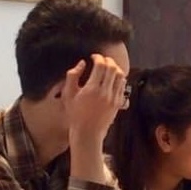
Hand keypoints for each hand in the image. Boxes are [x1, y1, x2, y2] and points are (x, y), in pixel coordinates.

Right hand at [62, 54, 127, 182]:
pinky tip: (112, 78)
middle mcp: (105, 92)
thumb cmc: (75, 114)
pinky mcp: (119, 102)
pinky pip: (123, 85)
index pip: (100, 66)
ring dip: (115, 68)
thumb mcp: (68, 95)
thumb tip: (82, 63)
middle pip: (113, 68)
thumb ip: (72, 76)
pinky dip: (119, 78)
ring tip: (108, 68)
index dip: (98, 57)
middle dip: (108, 60)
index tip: (93, 57)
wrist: (88, 132)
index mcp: (92, 89)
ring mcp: (114, 97)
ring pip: (121, 75)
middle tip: (101, 60)